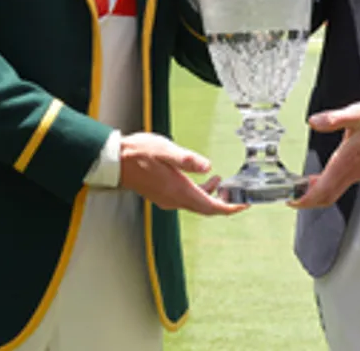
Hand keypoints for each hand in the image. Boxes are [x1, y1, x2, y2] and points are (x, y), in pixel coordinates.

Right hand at [118, 132, 246, 215]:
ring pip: (196, 203)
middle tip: (239, 195)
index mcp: (178, 191)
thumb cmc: (138, 153)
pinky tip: (201, 178)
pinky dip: (199, 192)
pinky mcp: (162, 194)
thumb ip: (187, 160)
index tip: (244, 204)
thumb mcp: (165, 151)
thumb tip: (207, 166)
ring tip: (222, 181)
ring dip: (211, 195)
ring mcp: (167, 199)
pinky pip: (186, 199)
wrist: (115, 161)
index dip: (229, 207)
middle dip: (224, 203)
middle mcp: (173, 200)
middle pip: (205, 209)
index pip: (210, 206)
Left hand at [289, 100, 359, 209]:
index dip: (304, 199)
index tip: (291, 200)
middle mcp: (353, 172)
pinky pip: (342, 184)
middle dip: (307, 200)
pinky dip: (327, 185)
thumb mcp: (356, 114)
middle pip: (327, 197)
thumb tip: (313, 121)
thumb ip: (333, 119)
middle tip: (292, 195)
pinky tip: (322, 175)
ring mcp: (359, 172)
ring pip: (334, 192)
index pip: (322, 191)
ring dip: (317, 192)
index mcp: (347, 161)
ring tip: (302, 185)